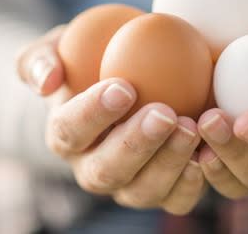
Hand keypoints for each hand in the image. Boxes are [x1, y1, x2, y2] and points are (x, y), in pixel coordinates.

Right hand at [16, 26, 206, 214]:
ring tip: (191, 128)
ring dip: (168, 163)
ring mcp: (129, 186)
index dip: (93, 113)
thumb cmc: (94, 58)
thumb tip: (48, 81)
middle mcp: (93, 169)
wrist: (132, 77)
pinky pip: (175, 201)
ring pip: (142, 191)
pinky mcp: (164, 193)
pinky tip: (206, 157)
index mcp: (66, 136)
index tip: (124, 87)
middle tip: (164, 113)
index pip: (70, 130)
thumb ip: (42, 57)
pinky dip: (191, 184)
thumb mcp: (62, 45)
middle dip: (135, 145)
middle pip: (106, 170)